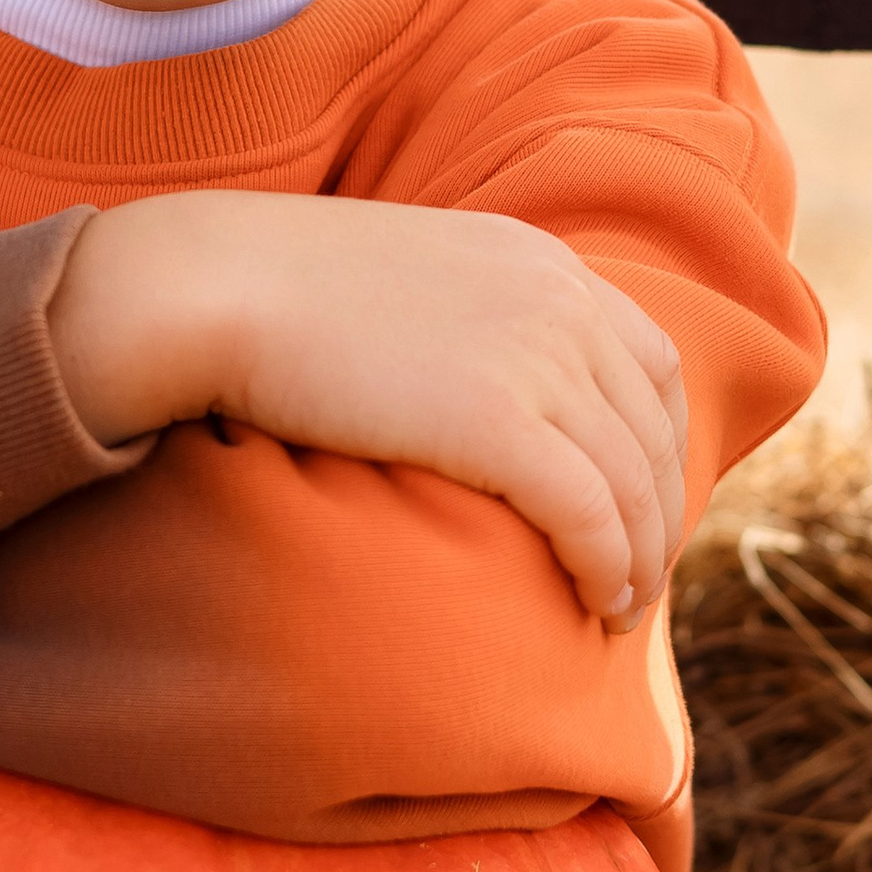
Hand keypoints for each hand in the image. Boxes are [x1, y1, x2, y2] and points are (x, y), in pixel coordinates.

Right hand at [49, 193, 687, 624]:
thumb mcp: (398, 281)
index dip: (661, 445)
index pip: (650, 363)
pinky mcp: (498, 421)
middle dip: (661, 513)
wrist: (210, 285)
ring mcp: (535, 357)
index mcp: (539, 261)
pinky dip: (608, 566)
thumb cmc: (269, 291)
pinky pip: (591, 513)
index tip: (642, 503)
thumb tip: (453, 380)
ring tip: (618, 610)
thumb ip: (453, 318)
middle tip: (641, 578)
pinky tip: (595, 603)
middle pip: (654, 429)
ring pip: (633, 481)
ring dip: (641, 556)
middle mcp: (558, 301)